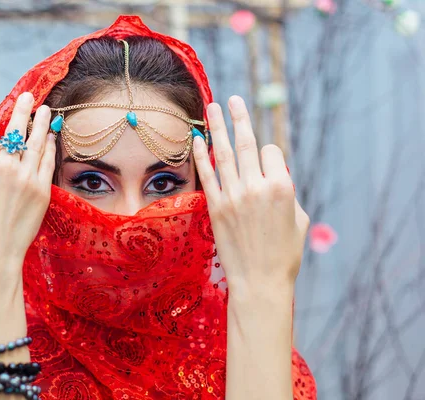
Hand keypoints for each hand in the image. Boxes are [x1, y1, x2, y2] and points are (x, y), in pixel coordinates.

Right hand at [0, 92, 55, 282]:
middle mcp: (1, 164)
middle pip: (15, 132)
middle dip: (23, 112)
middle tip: (30, 97)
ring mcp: (24, 176)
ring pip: (34, 143)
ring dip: (41, 124)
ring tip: (46, 110)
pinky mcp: (41, 190)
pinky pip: (47, 162)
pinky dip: (50, 149)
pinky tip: (52, 138)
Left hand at [193, 96, 309, 299]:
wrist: (260, 282)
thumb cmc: (285, 254)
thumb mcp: (299, 219)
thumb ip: (286, 192)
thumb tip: (272, 177)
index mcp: (282, 186)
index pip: (272, 152)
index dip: (271, 154)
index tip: (268, 163)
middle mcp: (256, 186)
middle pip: (247, 143)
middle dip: (240, 117)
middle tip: (233, 99)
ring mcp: (233, 196)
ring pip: (225, 153)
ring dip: (218, 126)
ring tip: (212, 106)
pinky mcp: (215, 207)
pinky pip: (207, 174)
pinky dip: (202, 155)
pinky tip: (198, 139)